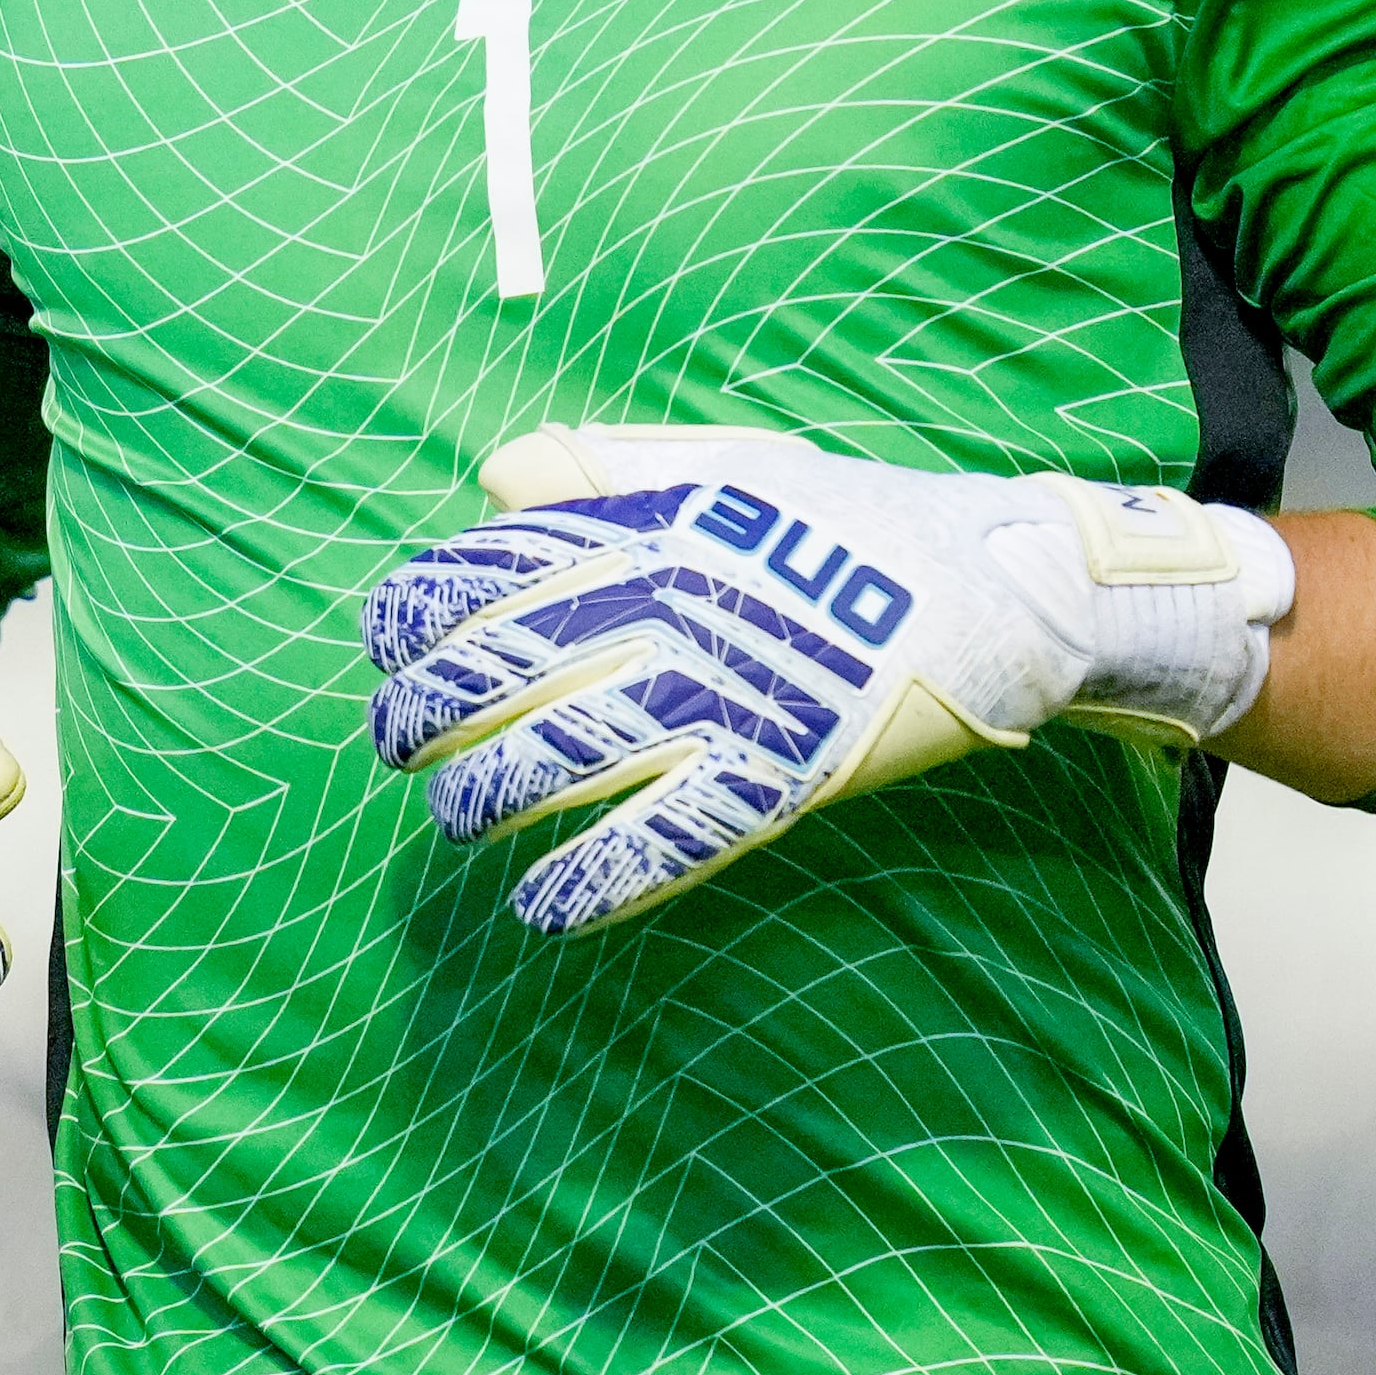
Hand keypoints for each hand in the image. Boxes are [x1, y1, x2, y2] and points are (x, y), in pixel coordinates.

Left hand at [362, 425, 1295, 937]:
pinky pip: (664, 839)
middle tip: (394, 742)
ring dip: (487, 800)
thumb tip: (494, 472)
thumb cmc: (845, 520)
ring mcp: (721, 696)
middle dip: (425, 713)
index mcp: (649, 528)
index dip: (416, 611)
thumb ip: (606, 469)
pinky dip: (593, 882)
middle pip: (503, 670)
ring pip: (563, 758)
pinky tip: (543, 908)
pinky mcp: (776, 774)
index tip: (382, 641)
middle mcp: (669, 608)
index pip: (491, 568)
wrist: (992, 582)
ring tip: (457, 821)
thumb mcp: (725, 465)